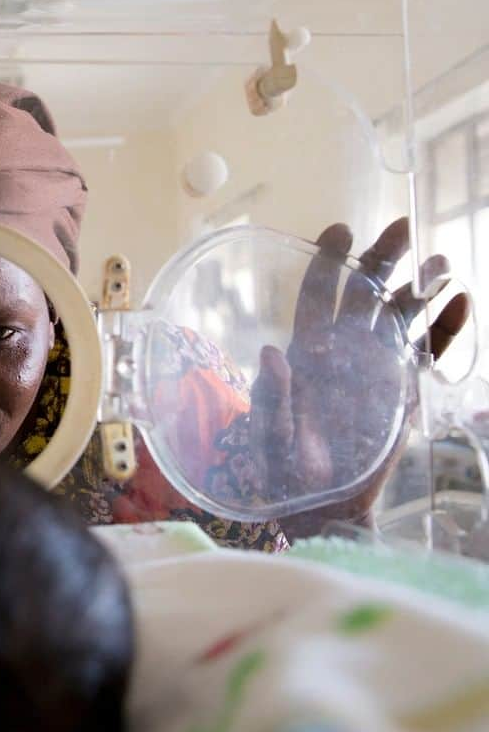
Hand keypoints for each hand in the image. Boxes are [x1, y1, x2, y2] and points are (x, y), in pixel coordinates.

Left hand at [249, 218, 469, 536]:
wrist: (326, 504)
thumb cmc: (286, 472)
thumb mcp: (271, 439)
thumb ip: (272, 400)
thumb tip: (272, 354)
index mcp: (308, 352)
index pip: (317, 296)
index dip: (329, 262)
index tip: (340, 231)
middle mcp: (344, 349)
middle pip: (364, 293)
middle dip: (382, 258)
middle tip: (401, 227)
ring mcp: (377, 364)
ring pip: (401, 313)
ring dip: (420, 286)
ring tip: (440, 264)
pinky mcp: (404, 385)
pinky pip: (428, 348)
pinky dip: (445, 326)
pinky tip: (461, 301)